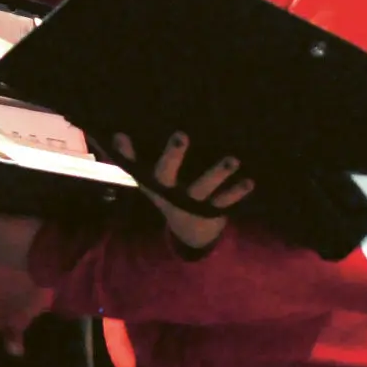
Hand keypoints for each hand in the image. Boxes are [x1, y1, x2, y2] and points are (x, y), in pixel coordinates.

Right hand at [113, 132, 253, 251]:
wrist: (191, 231)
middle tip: (180, 134)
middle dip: (173, 156)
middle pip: (169, 175)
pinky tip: (249, 182)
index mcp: (156, 185)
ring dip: (217, 174)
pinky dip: (237, 192)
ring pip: (203, 188)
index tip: (124, 135)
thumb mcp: (149, 181)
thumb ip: (133, 159)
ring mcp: (193, 203)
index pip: (140, 164)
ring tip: (232, 159)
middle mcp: (172, 194)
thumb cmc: (168, 194)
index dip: (130, 154)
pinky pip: (225, 201)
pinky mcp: (214, 209)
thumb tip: (117, 135)